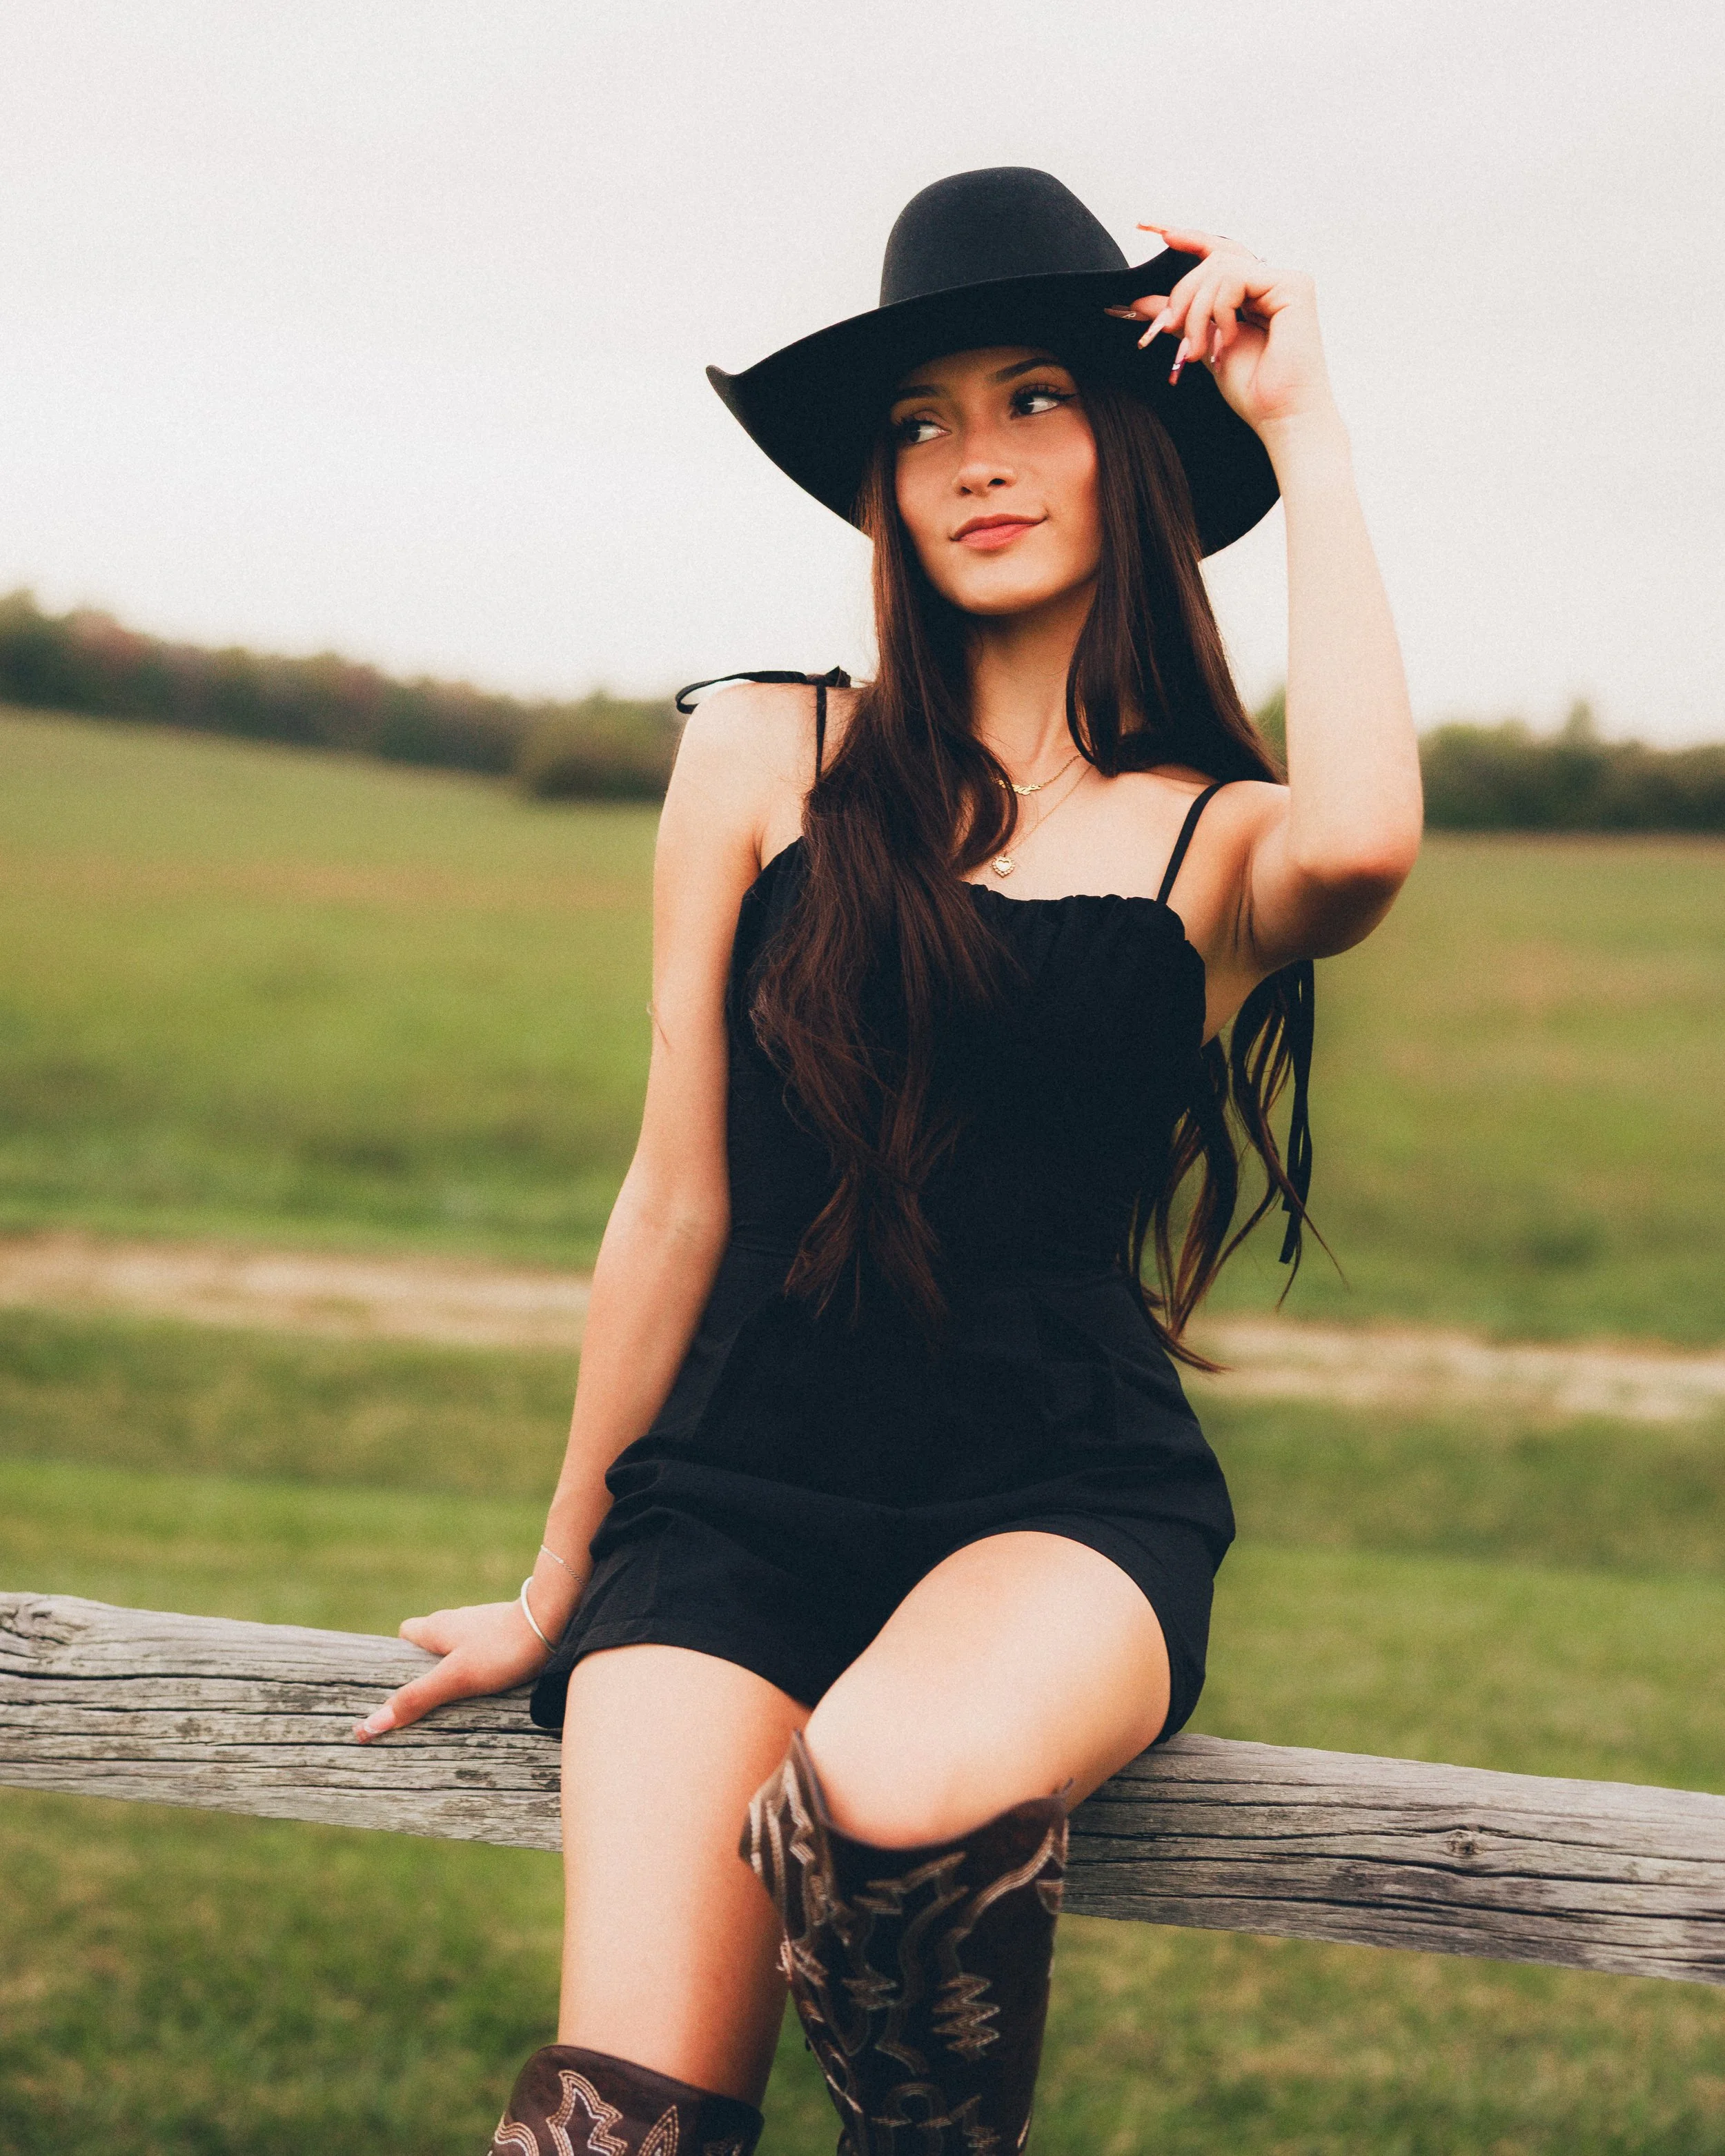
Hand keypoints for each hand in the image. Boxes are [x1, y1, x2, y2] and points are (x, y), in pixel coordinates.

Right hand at [351, 1594, 554, 1741]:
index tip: (397, 1685)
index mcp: (437, 1626)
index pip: (406, 1634)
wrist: (555, 1622)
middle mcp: (458, 1620)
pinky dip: (479, 1666)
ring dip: (454, 1668)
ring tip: (457, 1699)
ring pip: (459, 1646)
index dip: (398, 1658)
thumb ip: (416, 1699)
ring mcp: (484, 1625)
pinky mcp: (506, 1633)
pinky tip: (489, 1685)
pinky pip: (483, 1650)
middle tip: (426, 1701)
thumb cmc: (503, 1648)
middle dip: (426, 1668)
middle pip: (431, 1643)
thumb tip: (369, 1725)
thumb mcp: (455, 1679)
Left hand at [1107, 224, 1337, 442]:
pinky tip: (1225, 340)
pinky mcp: (1293, 286)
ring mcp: (1286, 281)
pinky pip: (1235, 277)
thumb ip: (1180, 319)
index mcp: (1255, 294)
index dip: (1187, 238)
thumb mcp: (1203, 346)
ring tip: (1197, 350)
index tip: (1150, 226)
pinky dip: (1218, 309)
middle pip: (1213, 262)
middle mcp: (1273, 282)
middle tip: (1166, 330)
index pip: (1218, 254)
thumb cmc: (1253, 391)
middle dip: (1183, 295)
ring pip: (1220, 269)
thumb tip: (1141, 302)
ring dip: (1196, 310)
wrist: (1280, 417)